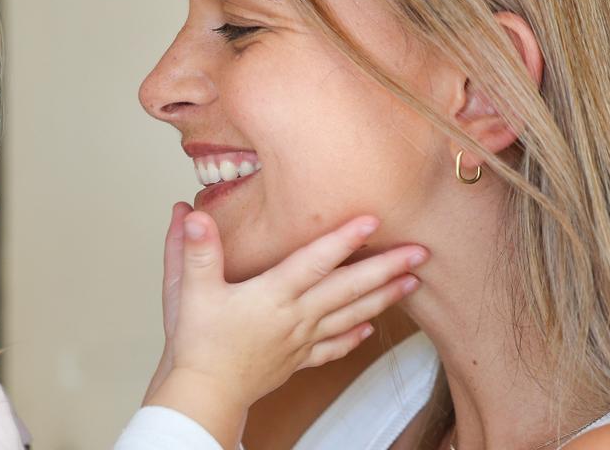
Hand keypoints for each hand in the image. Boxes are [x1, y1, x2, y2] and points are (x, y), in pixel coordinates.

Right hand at [144, 207, 426, 448]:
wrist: (204, 396)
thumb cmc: (197, 345)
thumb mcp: (189, 290)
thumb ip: (195, 249)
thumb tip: (192, 213)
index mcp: (271, 296)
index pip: (314, 261)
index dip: (343, 238)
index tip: (372, 220)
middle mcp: (293, 317)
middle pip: (347, 288)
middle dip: (385, 269)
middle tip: (420, 252)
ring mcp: (299, 341)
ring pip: (349, 316)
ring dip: (383, 298)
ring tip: (412, 282)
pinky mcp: (295, 360)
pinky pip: (332, 347)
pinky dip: (354, 337)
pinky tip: (370, 329)